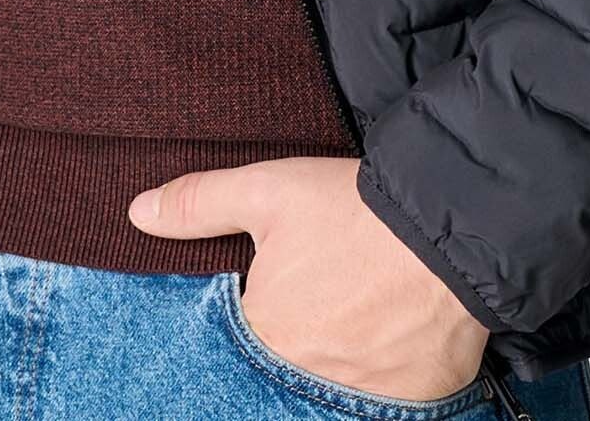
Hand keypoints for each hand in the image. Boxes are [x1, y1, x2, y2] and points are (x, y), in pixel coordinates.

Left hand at [128, 154, 488, 401]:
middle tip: (319, 313)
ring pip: (332, 389)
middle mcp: (305, 380)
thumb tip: (137, 214)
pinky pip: (382, 404)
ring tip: (351, 326)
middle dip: (293, 351)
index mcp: (264, 336)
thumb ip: (200, 204)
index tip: (271, 308)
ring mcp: (360, 400)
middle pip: (283, 373)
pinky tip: (386, 347)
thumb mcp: (269, 190)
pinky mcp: (412, 406)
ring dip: (335, 366)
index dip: (250, 329)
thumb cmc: (354, 210)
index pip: (235, 353)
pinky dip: (380, 382)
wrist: (452, 226)